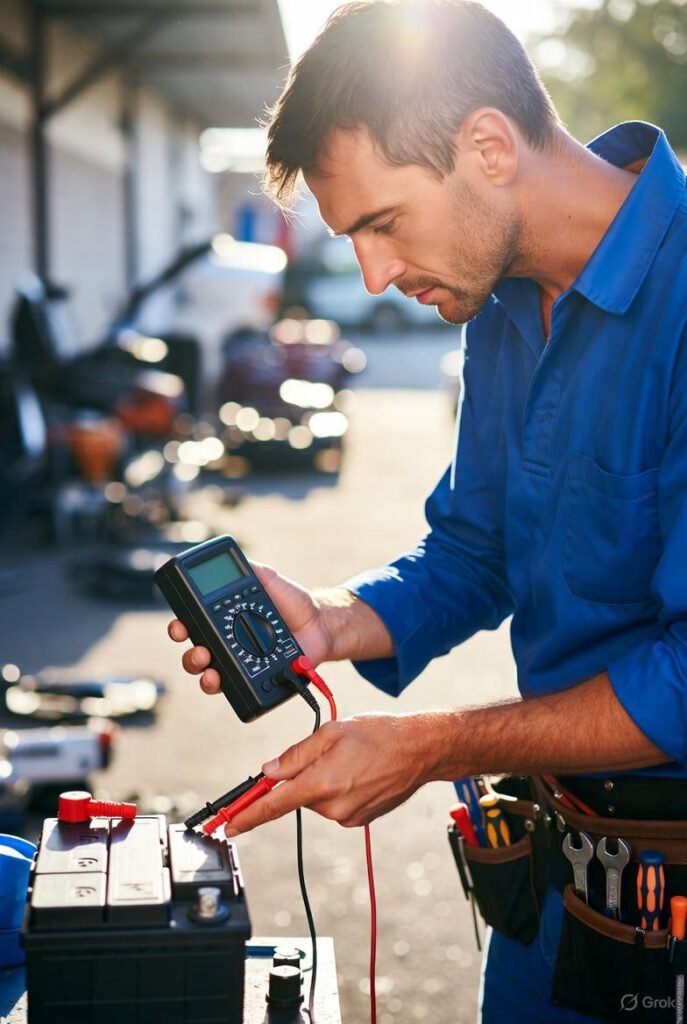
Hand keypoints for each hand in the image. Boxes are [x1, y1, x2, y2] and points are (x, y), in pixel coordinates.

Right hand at [167, 563, 332, 694]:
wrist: (319, 625)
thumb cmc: (292, 602)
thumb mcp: (269, 580)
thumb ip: (250, 570)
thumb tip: (233, 560)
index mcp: (224, 620)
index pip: (193, 625)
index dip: (180, 627)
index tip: (179, 625)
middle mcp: (227, 644)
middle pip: (195, 654)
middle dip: (189, 655)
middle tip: (199, 649)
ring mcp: (239, 664)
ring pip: (208, 674)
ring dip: (201, 673)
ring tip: (209, 668)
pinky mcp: (254, 680)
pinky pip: (234, 688)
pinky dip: (225, 686)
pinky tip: (224, 680)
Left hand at [221, 712, 436, 834]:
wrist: (421, 750)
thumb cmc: (380, 735)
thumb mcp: (331, 732)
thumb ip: (295, 754)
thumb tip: (269, 772)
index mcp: (322, 782)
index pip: (274, 805)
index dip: (247, 816)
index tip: (228, 826)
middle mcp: (334, 807)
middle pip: (298, 796)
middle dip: (303, 777)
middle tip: (329, 753)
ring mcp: (348, 817)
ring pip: (317, 800)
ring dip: (323, 782)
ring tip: (352, 761)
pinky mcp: (360, 821)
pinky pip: (335, 806)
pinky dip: (339, 790)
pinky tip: (359, 774)